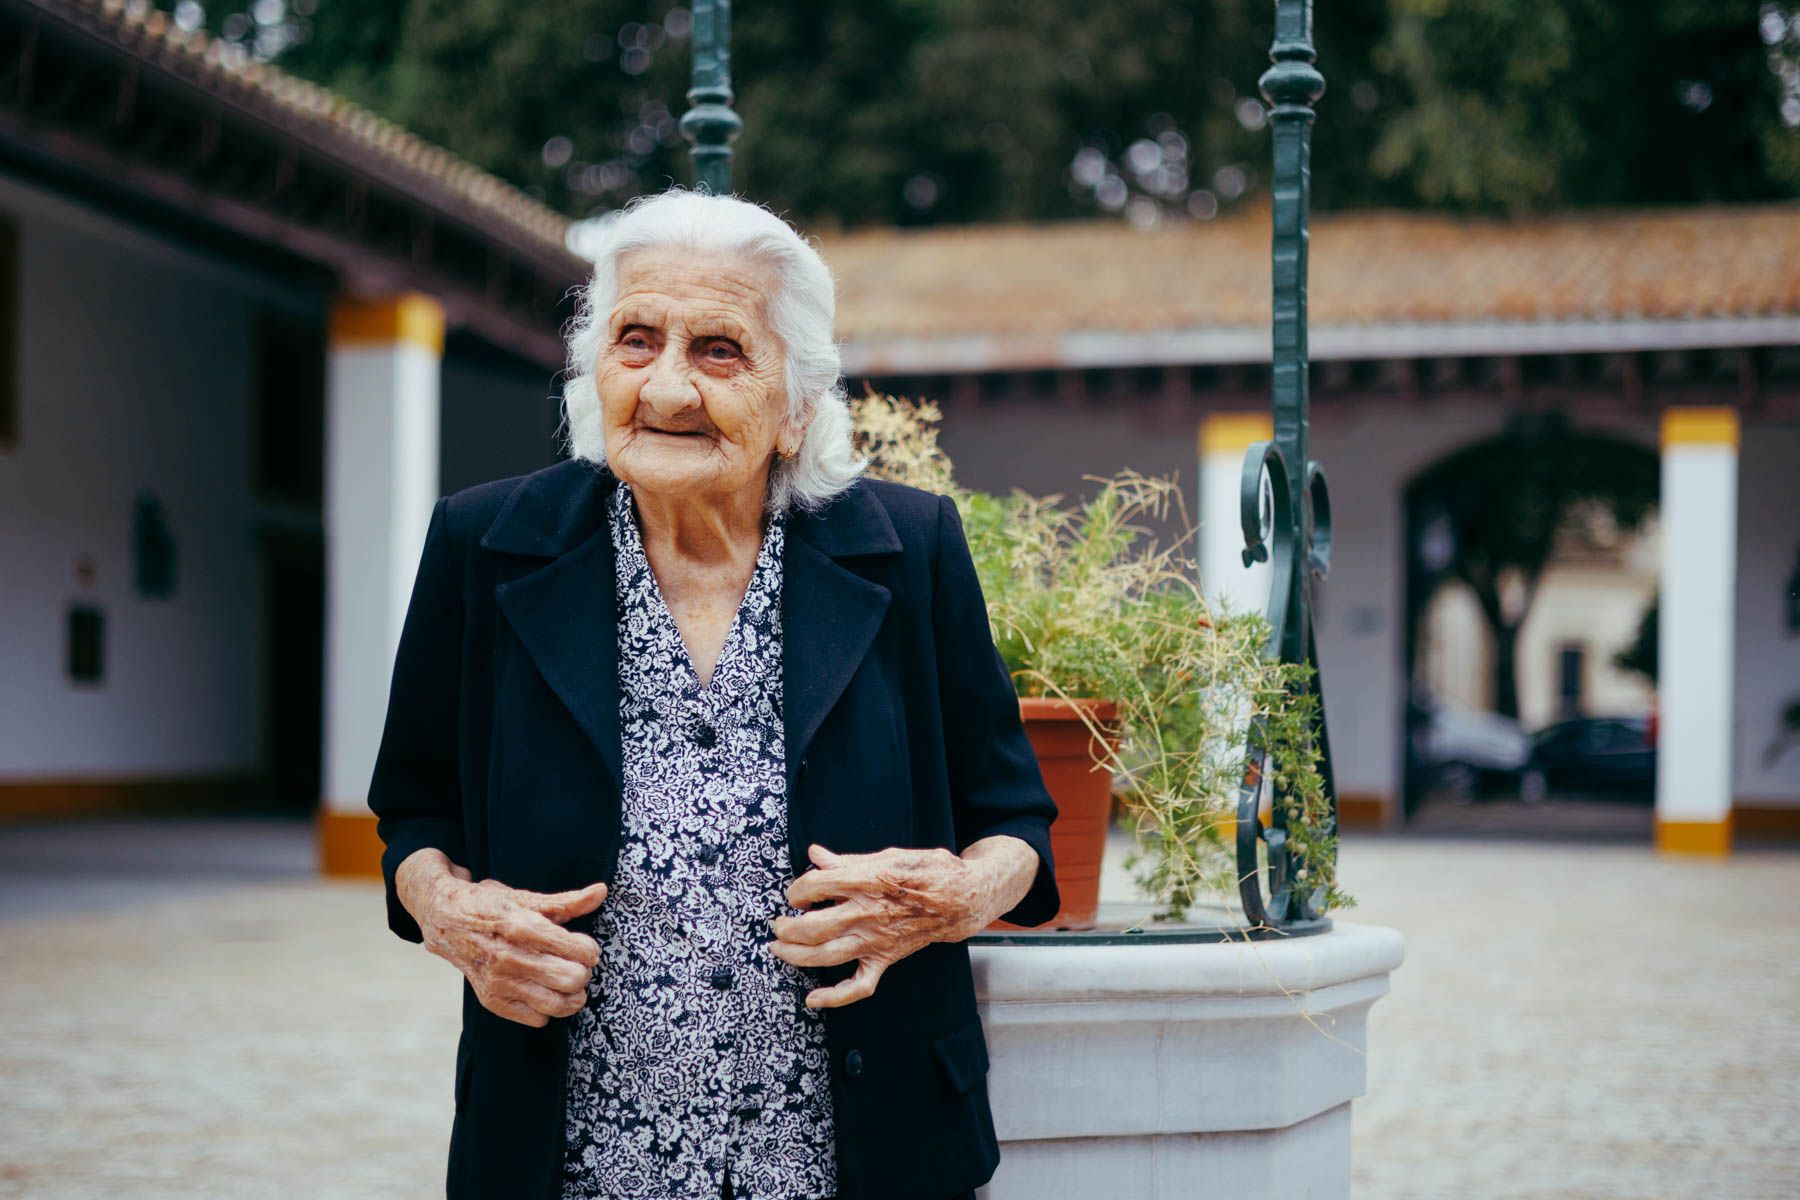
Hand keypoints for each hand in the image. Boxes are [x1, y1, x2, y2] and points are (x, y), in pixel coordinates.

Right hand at [396, 849, 606, 1027]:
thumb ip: (566, 901)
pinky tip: (544, 991)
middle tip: (578, 965)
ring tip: (570, 983)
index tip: (586, 947)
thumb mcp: (526, 898)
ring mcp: (499, 982)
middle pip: (571, 979)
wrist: (444, 920)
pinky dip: (548, 1009)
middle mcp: (509, 957)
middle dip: (584, 972)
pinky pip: (537, 1019)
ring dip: (573, 995)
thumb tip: (601, 891)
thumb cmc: (489, 906)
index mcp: (520, 926)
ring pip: (557, 1004)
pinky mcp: (492, 1001)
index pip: (575, 949)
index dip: (589, 950)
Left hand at [768, 837, 1036, 1008]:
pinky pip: (858, 986)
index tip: (795, 892)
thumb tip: (814, 854)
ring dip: (795, 956)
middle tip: (778, 924)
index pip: (814, 885)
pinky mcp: (885, 959)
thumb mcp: (887, 855)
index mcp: (866, 880)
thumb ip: (847, 861)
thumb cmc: (926, 871)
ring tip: (779, 950)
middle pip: (812, 926)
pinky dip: (834, 997)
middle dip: (786, 927)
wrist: (962, 898)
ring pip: (825, 956)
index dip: (796, 889)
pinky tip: (813, 999)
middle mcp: (866, 913)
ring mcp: (875, 940)